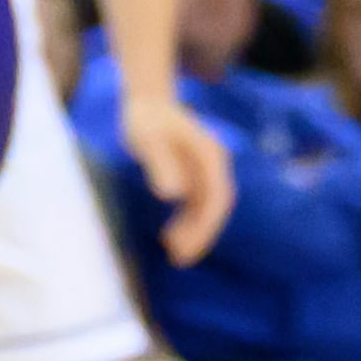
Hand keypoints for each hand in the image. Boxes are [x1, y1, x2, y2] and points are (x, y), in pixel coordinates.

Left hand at [120, 88, 234, 264]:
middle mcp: (214, 165)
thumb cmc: (144, 118)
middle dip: (201, 235)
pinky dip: (188, 223)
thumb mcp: (146, 138)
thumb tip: (173, 194)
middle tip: (180, 258)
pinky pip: (198, 204)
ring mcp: (208, 171)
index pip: (215, 198)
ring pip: (208, 208)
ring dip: (195, 232)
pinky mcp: (197, 175)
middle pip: (215, 206)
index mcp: (209, 156)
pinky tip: (170, 237)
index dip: (204, 225)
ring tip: (174, 254)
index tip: (187, 246)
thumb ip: (159, 163)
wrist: (147, 102)